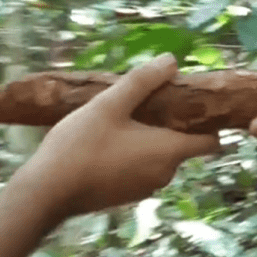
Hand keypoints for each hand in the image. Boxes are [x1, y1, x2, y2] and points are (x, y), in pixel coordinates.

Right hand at [14, 53, 221, 218]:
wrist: (44, 194)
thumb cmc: (80, 146)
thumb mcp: (109, 105)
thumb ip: (142, 82)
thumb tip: (171, 60)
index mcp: (169, 152)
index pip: (212, 142)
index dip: (210, 123)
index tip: (196, 104)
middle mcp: (165, 174)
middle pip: (184, 146)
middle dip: (173, 125)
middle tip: (150, 103)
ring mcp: (145, 189)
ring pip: (160, 158)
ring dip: (150, 140)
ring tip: (126, 119)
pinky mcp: (126, 196)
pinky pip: (142, 170)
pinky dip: (135, 156)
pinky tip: (110, 142)